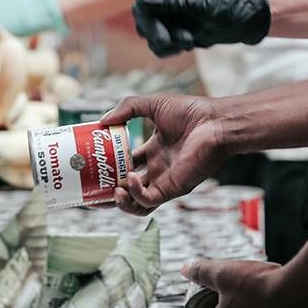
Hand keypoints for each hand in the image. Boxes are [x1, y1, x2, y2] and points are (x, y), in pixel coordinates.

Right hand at [102, 94, 232, 214]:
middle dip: (108, 191)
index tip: (92, 164)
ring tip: (111, 191)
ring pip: (137, 203)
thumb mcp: (152, 104)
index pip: (126, 164)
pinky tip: (130, 179)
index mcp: (154, 151)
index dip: (108, 167)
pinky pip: (149, 200)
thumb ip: (127, 108)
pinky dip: (136, 194)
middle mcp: (158, 169)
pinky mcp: (173, 188)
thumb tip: (102, 121)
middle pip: (128, 188)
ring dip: (121, 202)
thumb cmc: (192, 112)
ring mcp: (165, 180)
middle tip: (91, 188)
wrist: (215, 123)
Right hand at [134, 0, 270, 56]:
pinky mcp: (171, 34)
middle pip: (143, 26)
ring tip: (190, 40)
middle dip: (160, 38)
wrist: (241, 22)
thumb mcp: (198, 5)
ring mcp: (164, 19)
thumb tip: (143, 1)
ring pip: (151, 40)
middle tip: (184, 41)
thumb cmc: (223, 7)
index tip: (164, 39)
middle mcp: (160, 2)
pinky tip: (189, 44)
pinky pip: (160, 48)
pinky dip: (173, 50)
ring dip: (171, 46)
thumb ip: (171, 3)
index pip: (141, 7)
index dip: (149, 25)